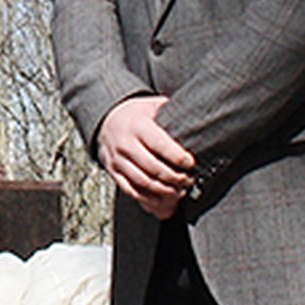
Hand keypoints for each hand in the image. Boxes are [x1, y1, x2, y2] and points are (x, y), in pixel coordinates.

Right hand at [97, 95, 195, 219]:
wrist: (107, 120)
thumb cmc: (137, 114)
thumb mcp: (152, 105)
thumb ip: (170, 110)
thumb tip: (196, 115)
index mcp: (138, 126)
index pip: (159, 144)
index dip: (177, 156)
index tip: (190, 163)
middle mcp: (125, 143)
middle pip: (152, 167)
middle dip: (174, 177)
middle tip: (188, 180)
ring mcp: (117, 159)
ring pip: (142, 182)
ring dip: (163, 190)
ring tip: (179, 191)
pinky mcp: (113, 171)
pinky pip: (130, 190)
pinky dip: (147, 198)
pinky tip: (161, 199)